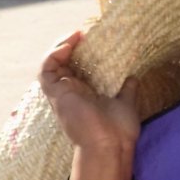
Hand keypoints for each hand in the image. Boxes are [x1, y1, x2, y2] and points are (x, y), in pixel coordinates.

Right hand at [39, 31, 140, 179]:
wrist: (111, 146)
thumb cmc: (119, 131)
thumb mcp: (126, 104)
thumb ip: (127, 90)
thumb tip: (133, 77)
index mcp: (86, 95)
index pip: (79, 68)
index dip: (83, 53)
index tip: (95, 39)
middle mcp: (71, 93)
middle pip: (64, 63)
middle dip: (72, 46)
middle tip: (86, 33)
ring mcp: (61, 93)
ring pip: (52, 64)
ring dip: (62, 46)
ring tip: (77, 35)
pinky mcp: (55, 94)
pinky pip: (46, 70)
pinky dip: (53, 55)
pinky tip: (68, 45)